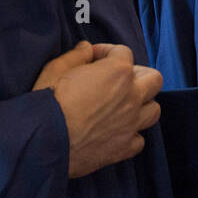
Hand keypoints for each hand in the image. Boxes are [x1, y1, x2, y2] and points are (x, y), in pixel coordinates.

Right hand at [36, 41, 161, 178]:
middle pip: (153, 79)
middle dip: (137, 76)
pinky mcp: (124, 148)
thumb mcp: (56, 69)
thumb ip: (76, 56)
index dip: (106, 52)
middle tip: (117, 81)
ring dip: (141, 105)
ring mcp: (131, 123)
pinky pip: (139, 140)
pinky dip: (130, 134)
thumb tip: (86, 49)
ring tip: (122, 106)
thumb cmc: (47, 103)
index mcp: (117, 72)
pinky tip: (115, 132)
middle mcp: (131, 96)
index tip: (93, 59)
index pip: (123, 53)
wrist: (43, 141)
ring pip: (153, 110)